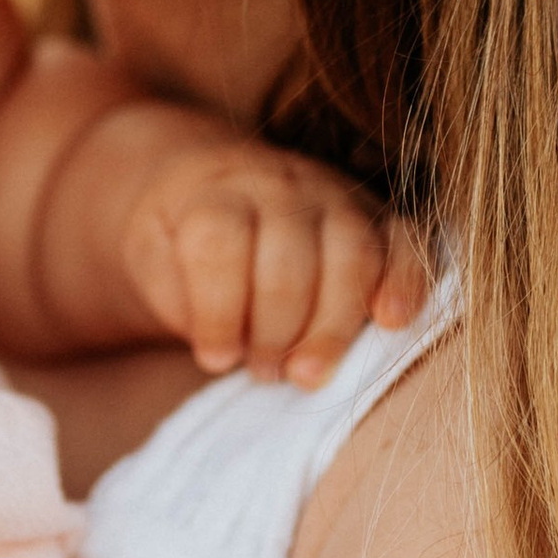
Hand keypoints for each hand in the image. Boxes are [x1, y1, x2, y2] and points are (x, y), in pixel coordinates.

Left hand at [120, 137, 427, 389]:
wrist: (209, 183)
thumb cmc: (178, 239)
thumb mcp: (152, 260)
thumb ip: (182, 300)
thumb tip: (229, 355)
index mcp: (213, 191)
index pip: (220, 243)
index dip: (218, 311)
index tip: (214, 358)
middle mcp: (278, 184)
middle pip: (290, 260)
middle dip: (276, 331)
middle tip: (264, 372)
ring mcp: (332, 193)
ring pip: (351, 255)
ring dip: (333, 327)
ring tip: (307, 375)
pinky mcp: (374, 211)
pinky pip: (403, 239)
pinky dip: (405, 280)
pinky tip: (389, 322)